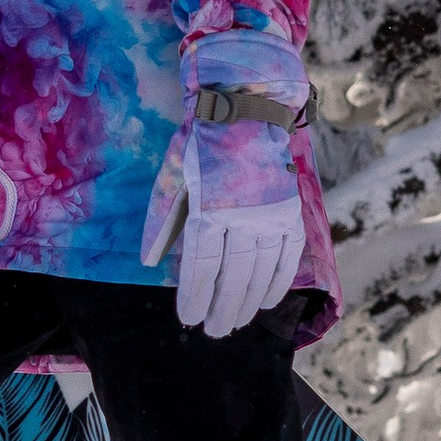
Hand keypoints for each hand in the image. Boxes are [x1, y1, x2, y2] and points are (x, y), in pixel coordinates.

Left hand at [142, 118, 304, 338]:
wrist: (246, 109)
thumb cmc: (202, 144)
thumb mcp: (173, 176)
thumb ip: (163, 221)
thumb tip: (148, 263)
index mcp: (210, 208)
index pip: (201, 265)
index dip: (195, 296)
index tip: (188, 317)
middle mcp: (244, 217)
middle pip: (232, 276)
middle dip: (221, 308)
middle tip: (214, 332)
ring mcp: (272, 216)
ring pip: (260, 272)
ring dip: (248, 302)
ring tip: (237, 323)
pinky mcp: (292, 213)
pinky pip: (288, 257)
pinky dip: (278, 282)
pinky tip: (268, 302)